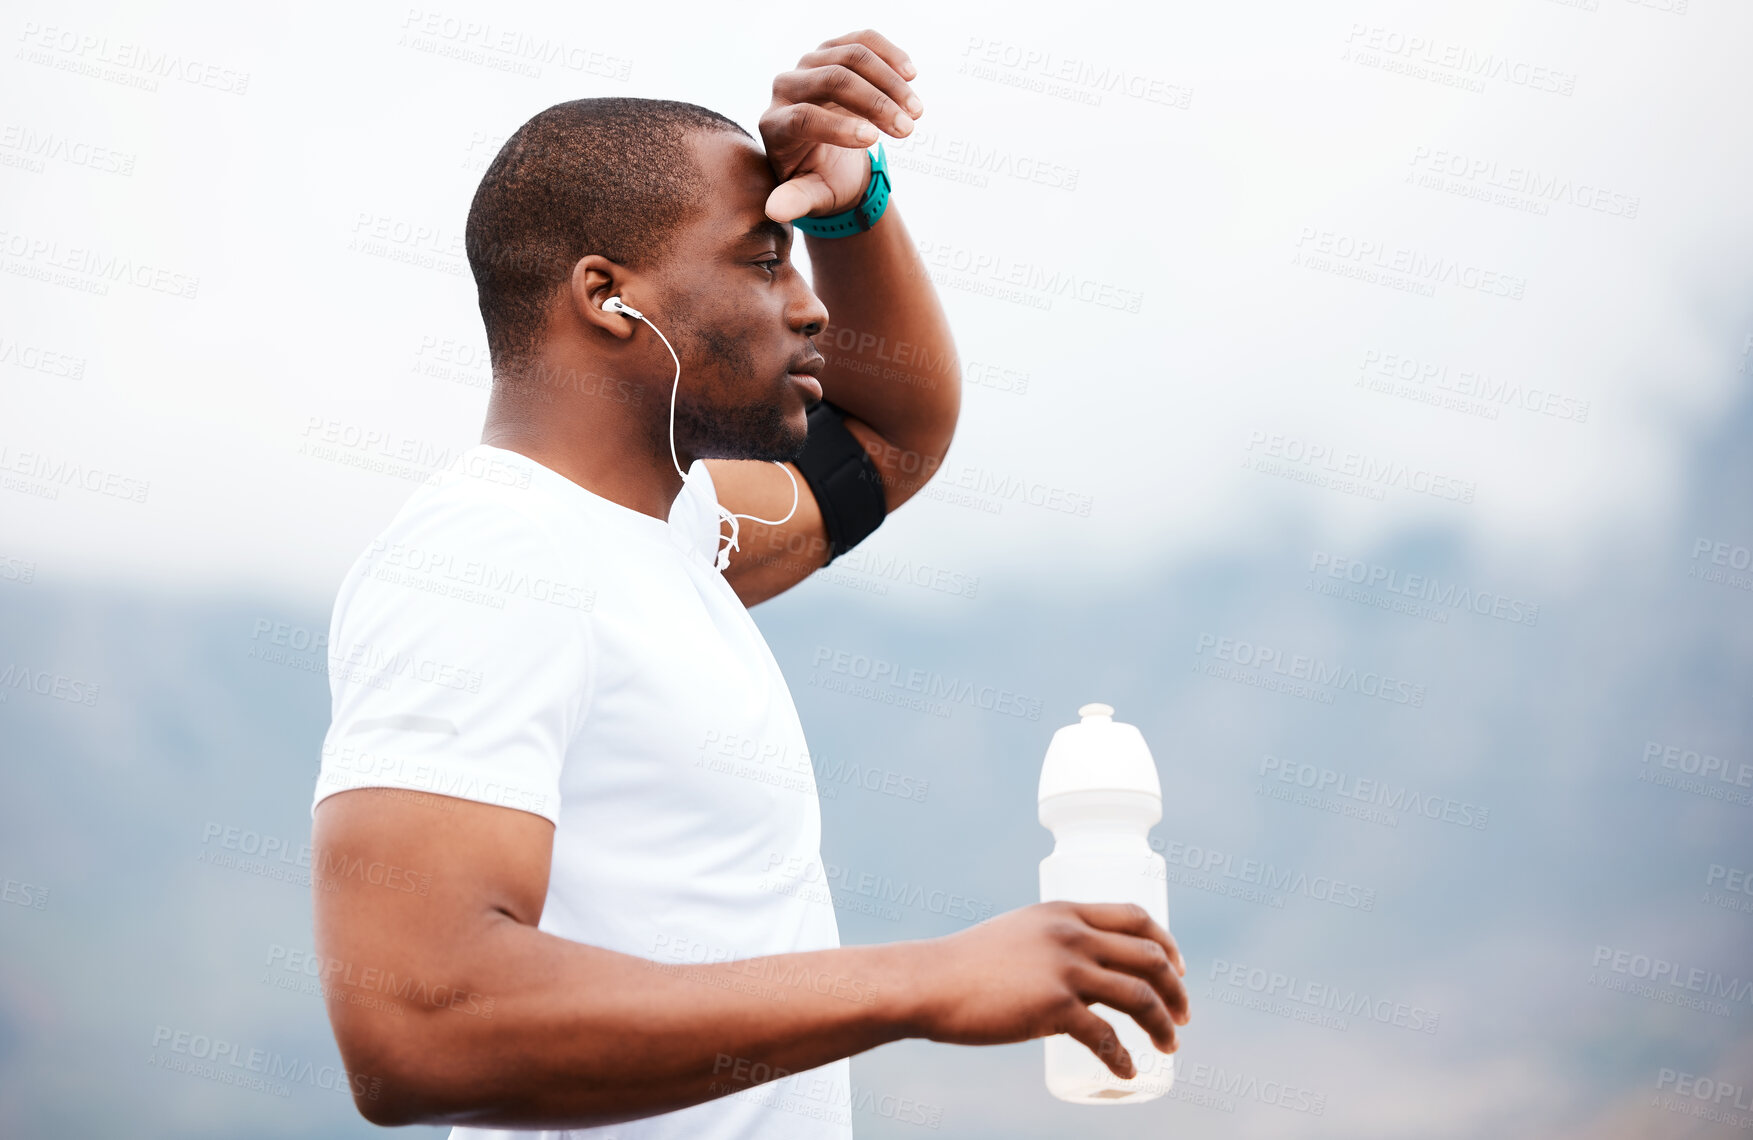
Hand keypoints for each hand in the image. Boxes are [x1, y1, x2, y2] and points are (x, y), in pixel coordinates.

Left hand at [758, 29, 925, 223]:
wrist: (829, 155)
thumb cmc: (819, 180)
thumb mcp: (810, 196)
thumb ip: (794, 201)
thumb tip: (775, 211)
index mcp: (775, 125)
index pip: (804, 117)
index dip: (839, 128)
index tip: (875, 142)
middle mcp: (785, 87)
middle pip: (832, 80)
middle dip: (875, 103)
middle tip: (908, 130)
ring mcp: (810, 63)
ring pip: (851, 56)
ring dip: (890, 83)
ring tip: (916, 112)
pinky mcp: (833, 50)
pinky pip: (863, 40)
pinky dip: (890, 55)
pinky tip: (911, 75)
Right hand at [904, 902, 1189, 1078]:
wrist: (929, 982)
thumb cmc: (967, 965)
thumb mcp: (1019, 935)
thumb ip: (1053, 945)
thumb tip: (1083, 975)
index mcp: (1065, 912)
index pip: (1136, 917)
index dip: (1167, 944)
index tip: (1178, 970)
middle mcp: (1072, 934)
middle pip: (1149, 957)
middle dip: (1176, 990)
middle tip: (1182, 1017)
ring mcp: (1064, 969)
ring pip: (1139, 996)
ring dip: (1163, 1025)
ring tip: (1169, 1048)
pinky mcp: (1053, 1007)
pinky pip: (1106, 1037)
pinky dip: (1123, 1059)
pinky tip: (1128, 1073)